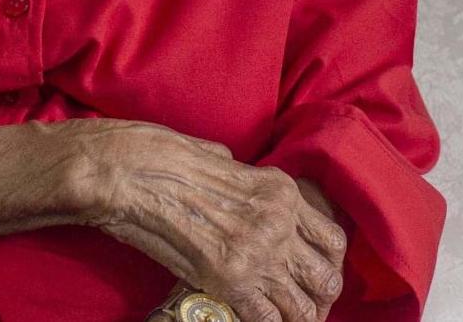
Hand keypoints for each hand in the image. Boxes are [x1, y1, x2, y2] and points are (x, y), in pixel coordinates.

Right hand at [66, 121, 347, 321]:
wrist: (130, 168)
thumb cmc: (165, 156)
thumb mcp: (219, 160)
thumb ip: (244, 183)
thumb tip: (243, 190)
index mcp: (279, 191)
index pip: (332, 240)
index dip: (327, 267)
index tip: (313, 278)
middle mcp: (278, 222)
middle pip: (326, 278)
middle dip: (317, 300)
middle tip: (301, 309)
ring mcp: (257, 252)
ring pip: (303, 307)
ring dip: (295, 318)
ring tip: (283, 321)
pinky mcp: (230, 279)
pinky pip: (268, 318)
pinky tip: (255, 321)